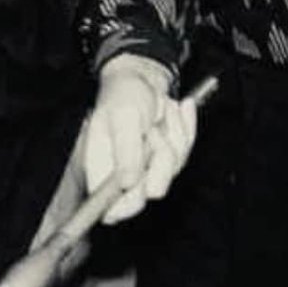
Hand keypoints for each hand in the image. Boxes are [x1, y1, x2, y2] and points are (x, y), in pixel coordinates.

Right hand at [83, 54, 197, 223]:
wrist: (144, 77)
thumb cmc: (125, 95)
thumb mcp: (123, 118)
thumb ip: (125, 151)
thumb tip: (126, 183)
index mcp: (102, 171)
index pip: (111, 209)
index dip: (127, 205)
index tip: (141, 181)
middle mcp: (125, 176)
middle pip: (151, 190)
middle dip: (161, 157)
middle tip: (154, 131)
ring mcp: (149, 168)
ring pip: (173, 168)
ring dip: (173, 134)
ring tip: (162, 112)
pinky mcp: (169, 159)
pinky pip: (185, 151)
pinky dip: (184, 127)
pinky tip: (178, 109)